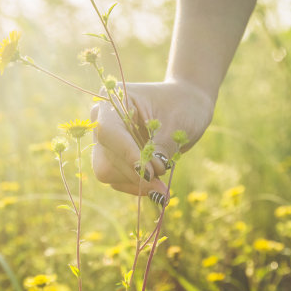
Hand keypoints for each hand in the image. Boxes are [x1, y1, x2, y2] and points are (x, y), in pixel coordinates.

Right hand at [91, 78, 213, 197]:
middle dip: (133, 175)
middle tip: (161, 189)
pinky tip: (156, 187)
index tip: (149, 172)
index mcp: (114, 100)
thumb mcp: (177, 126)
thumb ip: (160, 149)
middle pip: (105, 158)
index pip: (110, 132)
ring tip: (163, 188)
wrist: (187, 105)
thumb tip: (146, 175)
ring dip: (136, 183)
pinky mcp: (113, 157)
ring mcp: (106, 141)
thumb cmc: (183, 107)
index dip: (126, 154)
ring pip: (108, 172)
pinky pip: (116, 179)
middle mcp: (103, 120)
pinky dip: (136, 186)